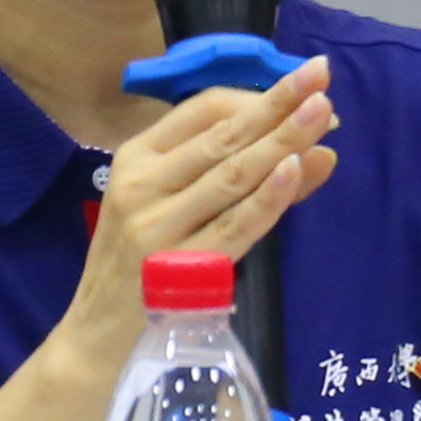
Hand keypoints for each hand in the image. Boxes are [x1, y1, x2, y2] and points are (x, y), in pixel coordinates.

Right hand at [62, 55, 336, 353]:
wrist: (96, 341)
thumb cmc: (140, 265)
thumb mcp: (174, 209)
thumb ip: (241, 178)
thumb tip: (320, 149)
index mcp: (136, 156)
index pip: (204, 109)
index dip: (259, 97)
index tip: (306, 92)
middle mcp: (141, 184)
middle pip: (222, 135)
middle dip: (278, 105)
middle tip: (323, 79)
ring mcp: (155, 227)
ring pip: (230, 174)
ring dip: (282, 141)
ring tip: (324, 114)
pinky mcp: (174, 270)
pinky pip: (233, 226)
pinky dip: (267, 196)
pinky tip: (295, 170)